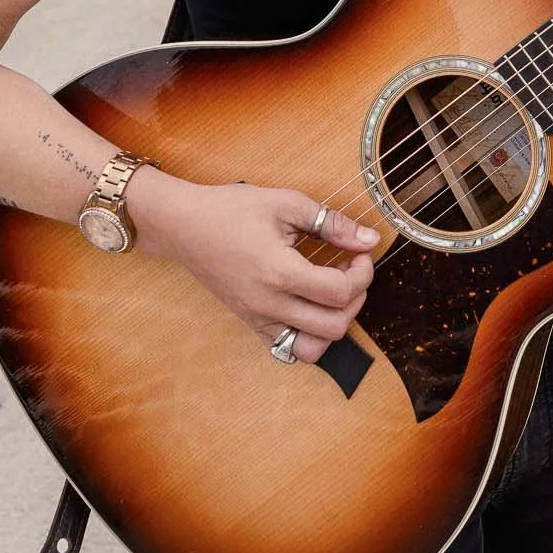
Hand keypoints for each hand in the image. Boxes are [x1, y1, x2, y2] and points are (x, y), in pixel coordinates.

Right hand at [137, 174, 377, 362]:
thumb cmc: (230, 209)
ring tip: (331, 294)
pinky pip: (285, 349)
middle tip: (350, 271)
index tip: (360, 253)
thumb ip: (332, 224)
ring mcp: (258, 318)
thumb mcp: (286, 203)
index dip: (363, 273)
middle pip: (333, 326)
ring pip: (312, 349)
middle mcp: (269, 304)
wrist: (183, 225)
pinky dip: (307, 337)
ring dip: (333, 324)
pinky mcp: (250, 323)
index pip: (340, 293)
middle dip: (355, 299)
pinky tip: (309, 307)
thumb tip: (369, 239)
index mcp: (280, 273)